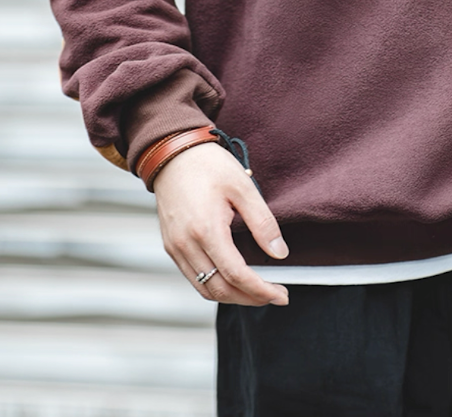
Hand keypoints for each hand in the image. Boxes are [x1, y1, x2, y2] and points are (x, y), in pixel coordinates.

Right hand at [153, 141, 289, 305]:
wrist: (173, 152)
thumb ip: (262, 222)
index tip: (281, 294)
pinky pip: (193, 276)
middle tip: (274, 295)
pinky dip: (215, 284)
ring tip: (256, 291)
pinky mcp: (171, 245)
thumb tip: (279, 252)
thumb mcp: (243, 187)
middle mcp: (186, 245)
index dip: (261, 290)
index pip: (236, 275)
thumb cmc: (208, 165)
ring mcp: (175, 247)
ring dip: (232, 296)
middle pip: (219, 290)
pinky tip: (233, 278)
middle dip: (249, 298)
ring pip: (204, 288)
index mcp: (206, 230)